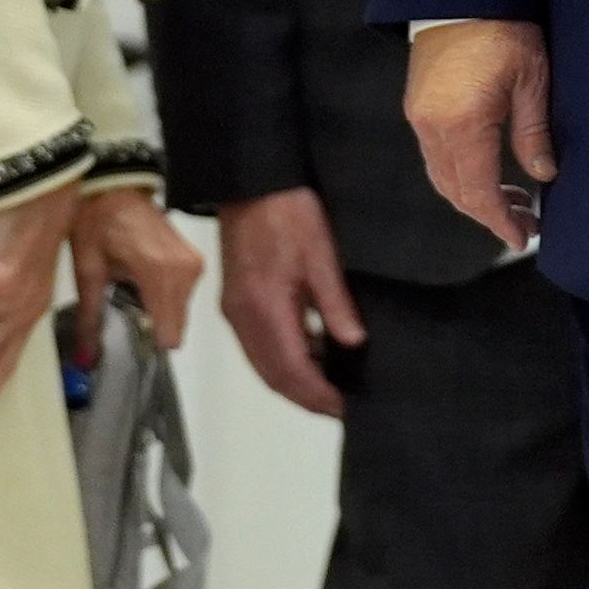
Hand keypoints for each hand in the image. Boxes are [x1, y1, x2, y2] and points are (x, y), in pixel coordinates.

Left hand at [68, 187, 205, 367]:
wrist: (115, 186)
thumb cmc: (95, 223)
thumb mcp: (87, 272)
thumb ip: (90, 320)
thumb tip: (85, 362)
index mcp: (159, 274)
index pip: (168, 333)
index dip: (145, 345)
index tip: (124, 343)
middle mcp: (186, 272)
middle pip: (174, 326)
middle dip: (149, 329)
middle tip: (119, 313)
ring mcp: (194, 265)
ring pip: (179, 313)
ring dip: (156, 313)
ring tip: (127, 294)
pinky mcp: (195, 261)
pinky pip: (181, 297)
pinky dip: (162, 299)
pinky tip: (140, 284)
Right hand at [216, 186, 365, 416]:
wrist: (251, 179)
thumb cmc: (291, 212)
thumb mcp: (322, 254)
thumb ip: (335, 303)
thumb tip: (353, 345)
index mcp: (263, 310)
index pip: (291, 370)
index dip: (318, 395)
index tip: (347, 409)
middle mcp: (241, 319)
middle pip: (272, 376)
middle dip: (306, 397)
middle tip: (343, 408)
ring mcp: (234, 311)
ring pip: (263, 365)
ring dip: (294, 382)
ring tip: (333, 389)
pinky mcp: (236, 301)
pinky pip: (259, 346)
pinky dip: (284, 360)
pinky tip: (313, 357)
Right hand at [407, 19, 552, 252]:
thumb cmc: (505, 28)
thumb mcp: (532, 80)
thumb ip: (535, 132)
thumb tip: (545, 174)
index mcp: (464, 123)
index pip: (479, 191)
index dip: (500, 221)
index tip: (522, 237)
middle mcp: (432, 127)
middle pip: (456, 191)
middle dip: (490, 214)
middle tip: (527, 222)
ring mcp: (420, 118)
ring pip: (443, 176)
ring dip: (474, 195)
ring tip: (515, 200)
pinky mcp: (418, 107)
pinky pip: (436, 156)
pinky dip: (460, 174)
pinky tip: (489, 171)